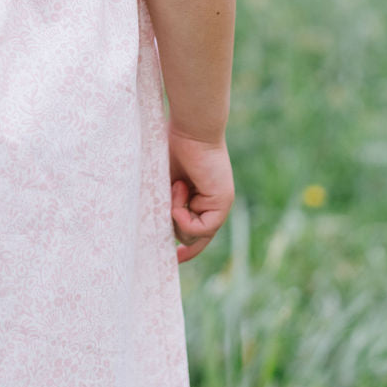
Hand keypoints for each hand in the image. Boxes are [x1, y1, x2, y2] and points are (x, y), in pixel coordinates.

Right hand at [168, 124, 233, 262]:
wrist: (191, 128)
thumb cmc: (172, 146)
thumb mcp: (164, 183)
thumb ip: (166, 204)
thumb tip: (164, 229)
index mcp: (200, 198)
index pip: (197, 233)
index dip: (188, 249)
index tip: (175, 258)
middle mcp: (213, 204)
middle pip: (191, 237)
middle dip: (174, 222)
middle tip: (170, 192)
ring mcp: (219, 205)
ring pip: (194, 235)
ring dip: (176, 214)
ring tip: (175, 185)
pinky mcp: (222, 203)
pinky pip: (202, 229)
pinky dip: (185, 217)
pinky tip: (179, 191)